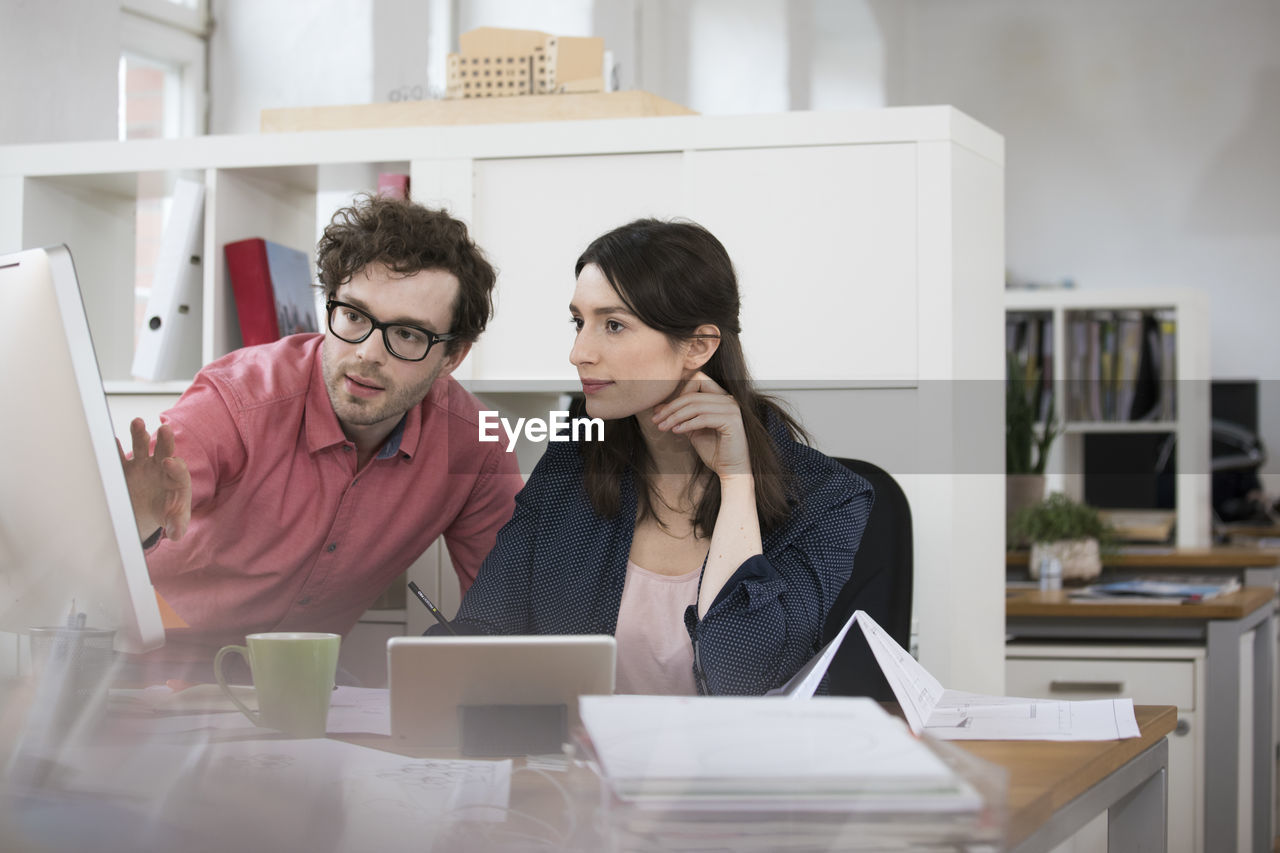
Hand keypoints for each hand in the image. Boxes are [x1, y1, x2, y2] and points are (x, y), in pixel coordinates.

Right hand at [117, 418, 191, 541]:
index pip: (179, 471)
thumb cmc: (166, 513)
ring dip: (140, 434)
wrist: (148, 511)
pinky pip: (120, 456)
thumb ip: (177, 526)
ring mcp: (142, 465)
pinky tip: (111, 440)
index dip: (176, 467)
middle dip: (165, 441)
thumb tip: (177, 533)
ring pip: (142, 447)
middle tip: (165, 429)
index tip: (169, 462)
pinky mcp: (125, 468)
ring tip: (137, 422)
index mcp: (176, 480)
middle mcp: (161, 468)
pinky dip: (115, 448)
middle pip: (165, 451)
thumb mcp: (174, 523)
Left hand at [651, 373, 751, 478]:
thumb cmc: (714, 450)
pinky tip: (676, 431)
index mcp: (721, 397)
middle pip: (693, 394)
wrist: (731, 470)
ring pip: (696, 406)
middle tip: (656, 419)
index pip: (697, 380)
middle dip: (671, 407)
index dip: (678, 392)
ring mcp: (732, 409)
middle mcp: (728, 400)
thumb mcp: (693, 430)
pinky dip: (687, 424)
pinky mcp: (732, 421)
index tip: (662, 410)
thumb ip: (680, 416)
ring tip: (662, 427)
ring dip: (675, 416)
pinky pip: (703, 418)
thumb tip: (658, 406)